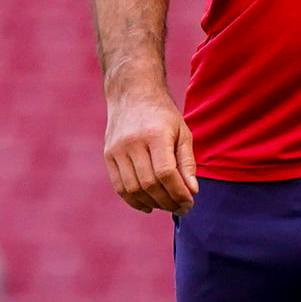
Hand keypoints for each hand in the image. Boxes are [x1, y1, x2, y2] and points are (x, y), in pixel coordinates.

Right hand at [104, 85, 197, 213]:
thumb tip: (192, 191)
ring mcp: (117, 149)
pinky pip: (119, 186)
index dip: (178, 192)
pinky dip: (133, 201)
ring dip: (152, 203)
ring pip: (133, 188)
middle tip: (181, 208)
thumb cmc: (163, 115)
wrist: (132, 94)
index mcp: (155, 134)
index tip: (189, 202)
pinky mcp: (108, 155)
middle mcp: (133, 142)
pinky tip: (148, 206)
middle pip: (149, 183)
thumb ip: (187, 162)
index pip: (166, 172)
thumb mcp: (183, 132)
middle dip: (167, 201)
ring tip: (167, 206)